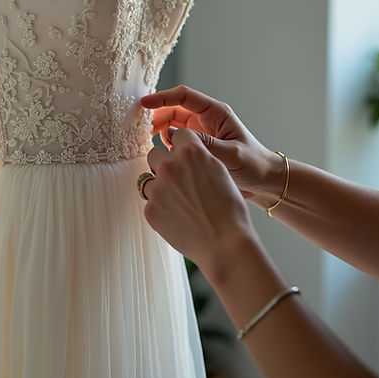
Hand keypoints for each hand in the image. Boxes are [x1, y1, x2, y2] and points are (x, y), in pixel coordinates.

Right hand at [141, 85, 283, 207]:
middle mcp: (206, 119)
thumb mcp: (230, 154)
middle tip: (142, 129)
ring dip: (159, 129)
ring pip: (171, 123)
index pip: (184, 97)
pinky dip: (165, 142)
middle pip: (174, 108)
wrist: (264, 181)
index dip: (162, 97)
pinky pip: (175, 139)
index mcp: (216, 113)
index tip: (144, 103)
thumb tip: (172, 134)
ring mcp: (200, 131)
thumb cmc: (254, 164)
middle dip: (157, 115)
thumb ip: (203, 143)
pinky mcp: (197, 145)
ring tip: (149, 142)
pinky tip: (163, 152)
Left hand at [143, 127, 255, 274]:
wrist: (224, 242)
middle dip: (165, 163)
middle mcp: (170, 166)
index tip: (185, 157)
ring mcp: (157, 188)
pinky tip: (178, 216)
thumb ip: (199, 158)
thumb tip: (185, 152)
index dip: (182, 147)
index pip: (177, 135)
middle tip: (179, 180)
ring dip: (161, 186)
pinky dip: (161, 207)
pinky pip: (150, 201)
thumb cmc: (229, 210)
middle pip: (155, 153)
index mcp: (191, 152)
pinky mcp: (150, 209)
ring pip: (150, 178)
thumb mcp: (220, 172)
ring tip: (180, 202)